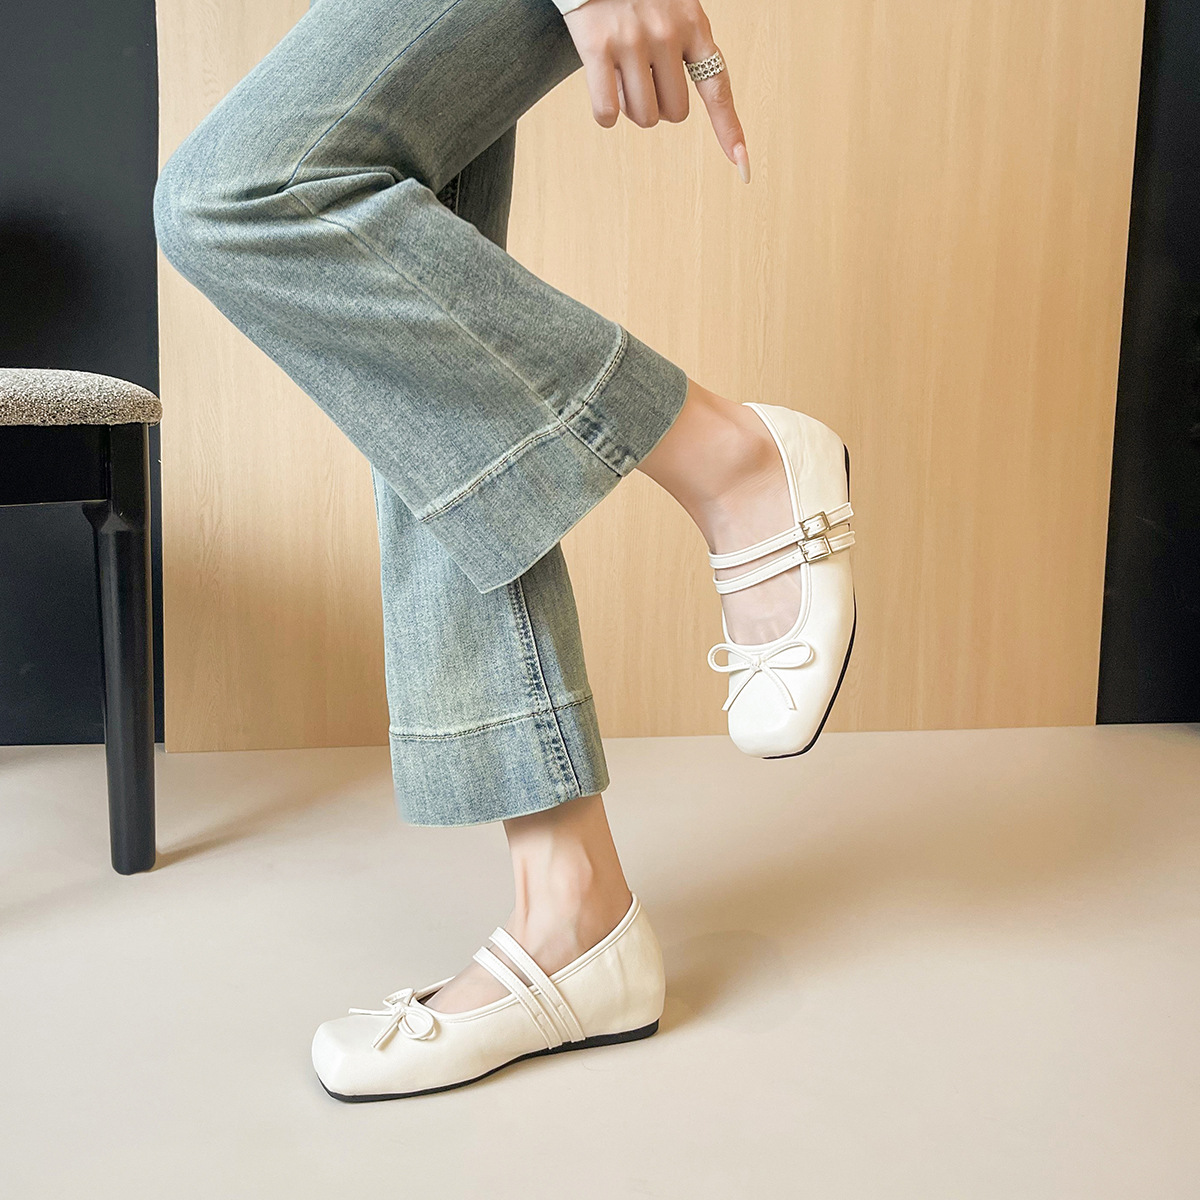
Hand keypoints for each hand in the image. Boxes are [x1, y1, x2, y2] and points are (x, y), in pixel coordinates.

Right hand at [562, 0, 750, 182]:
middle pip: (673, 114)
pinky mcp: (597, 45)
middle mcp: (667, 32)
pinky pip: (606, 111)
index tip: (743, 169)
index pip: (718, 90)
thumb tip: (668, 113)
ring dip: (630, 109)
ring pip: (642, 117)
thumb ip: (683, 50)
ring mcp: (632, 39)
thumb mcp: (673, 9)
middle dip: (657, 106)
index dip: (730, 132)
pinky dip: (605, 114)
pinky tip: (602, 88)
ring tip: (621, 72)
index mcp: (694, 25)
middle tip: (642, 75)